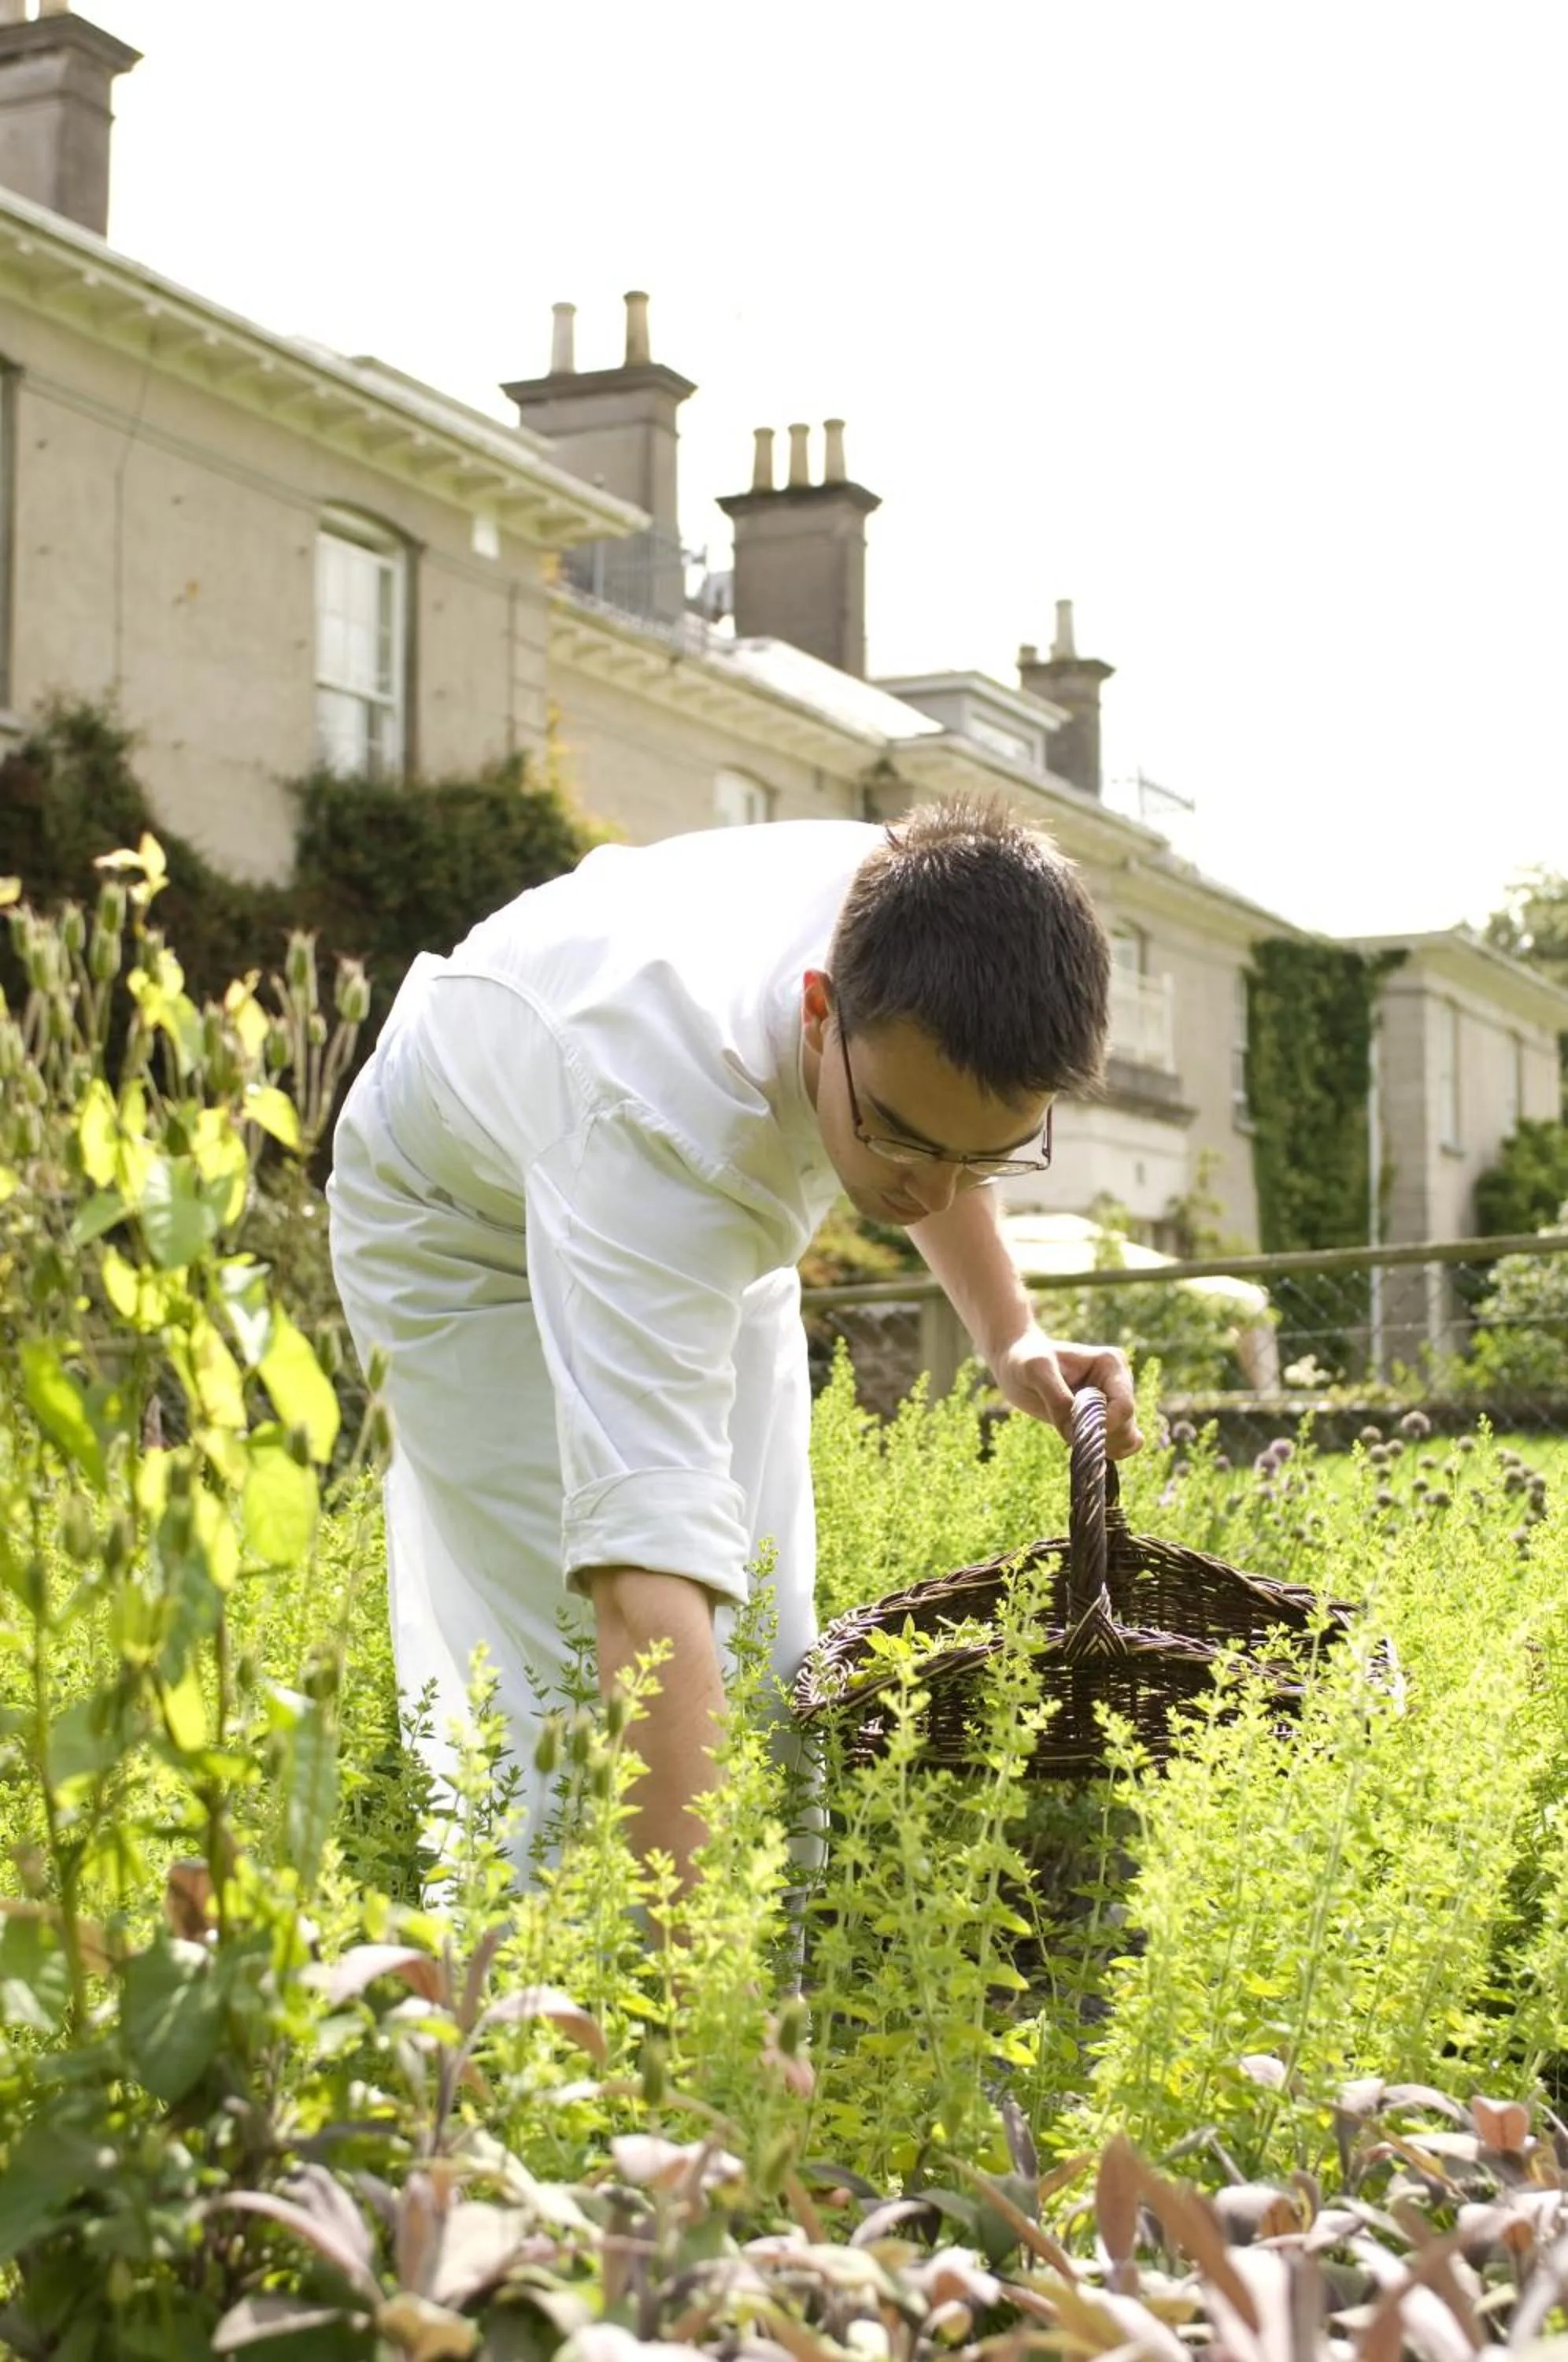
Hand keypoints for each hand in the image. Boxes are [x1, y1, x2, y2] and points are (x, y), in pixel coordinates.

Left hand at [989, 1326, 1142, 1458]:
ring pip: (1127, 1438)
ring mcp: (1115, 1401)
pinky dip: (1106, 1452)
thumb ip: (1057, 1398)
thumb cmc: (1026, 1360)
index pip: (1124, 1407)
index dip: (1103, 1425)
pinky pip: (1123, 1445)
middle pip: (1127, 1426)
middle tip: (1066, 1430)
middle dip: (1098, 1436)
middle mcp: (1119, 1382)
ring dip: (1101, 1446)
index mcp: (1111, 1364)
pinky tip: (1080, 1443)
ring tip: (1070, 1433)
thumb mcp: (1036, 1370)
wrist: (1017, 1364)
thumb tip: (1075, 1429)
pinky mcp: (1107, 1418)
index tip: (1072, 1428)